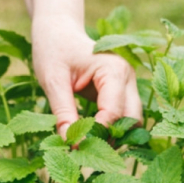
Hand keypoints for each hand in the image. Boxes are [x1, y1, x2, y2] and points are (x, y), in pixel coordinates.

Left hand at [31, 15, 142, 138]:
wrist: (57, 31)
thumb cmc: (53, 50)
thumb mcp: (52, 81)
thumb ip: (63, 111)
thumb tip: (70, 143)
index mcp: (113, 70)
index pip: (114, 113)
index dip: (96, 133)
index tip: (75, 148)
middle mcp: (127, 78)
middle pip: (131, 120)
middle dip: (110, 138)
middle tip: (82, 151)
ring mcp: (127, 85)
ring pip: (130, 122)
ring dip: (111, 136)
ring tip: (83, 145)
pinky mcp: (120, 92)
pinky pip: (122, 117)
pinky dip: (108, 130)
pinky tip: (87, 136)